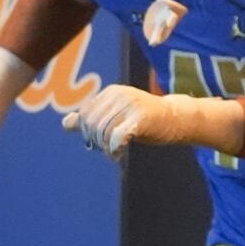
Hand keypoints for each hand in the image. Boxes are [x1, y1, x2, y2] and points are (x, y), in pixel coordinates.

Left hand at [62, 85, 242, 158]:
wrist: (178, 119)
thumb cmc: (147, 120)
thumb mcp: (117, 117)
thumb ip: (93, 118)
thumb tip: (66, 124)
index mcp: (111, 92)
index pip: (85, 114)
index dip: (86, 132)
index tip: (97, 143)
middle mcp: (119, 94)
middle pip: (92, 123)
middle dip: (95, 141)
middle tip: (106, 150)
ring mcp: (131, 104)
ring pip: (103, 131)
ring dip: (105, 147)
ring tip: (114, 153)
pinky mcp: (141, 116)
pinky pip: (116, 136)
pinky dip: (114, 149)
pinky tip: (118, 154)